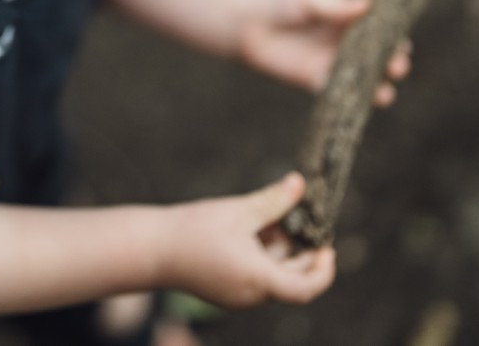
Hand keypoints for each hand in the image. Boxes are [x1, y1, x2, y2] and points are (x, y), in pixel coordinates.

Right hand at [159, 173, 334, 307]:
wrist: (151, 249)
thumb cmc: (194, 230)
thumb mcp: (238, 211)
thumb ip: (273, 201)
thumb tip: (300, 183)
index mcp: (258, 280)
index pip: (306, 288)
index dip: (323, 270)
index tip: (327, 248)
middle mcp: (250, 295)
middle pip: (290, 279)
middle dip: (300, 251)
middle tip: (304, 220)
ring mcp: (236, 294)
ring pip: (271, 274)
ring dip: (278, 248)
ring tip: (271, 216)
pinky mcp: (224, 288)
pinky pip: (253, 274)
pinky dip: (260, 253)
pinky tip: (252, 225)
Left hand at [236, 0, 411, 105]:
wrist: (245, 19)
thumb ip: (334, 6)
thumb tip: (366, 4)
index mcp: (349, 17)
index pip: (379, 30)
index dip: (393, 39)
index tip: (403, 45)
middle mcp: (345, 42)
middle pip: (376, 57)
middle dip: (390, 64)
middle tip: (397, 68)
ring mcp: (331, 62)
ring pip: (361, 79)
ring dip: (375, 88)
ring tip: (384, 94)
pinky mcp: (314, 80)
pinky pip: (335, 93)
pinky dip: (348, 100)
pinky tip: (357, 106)